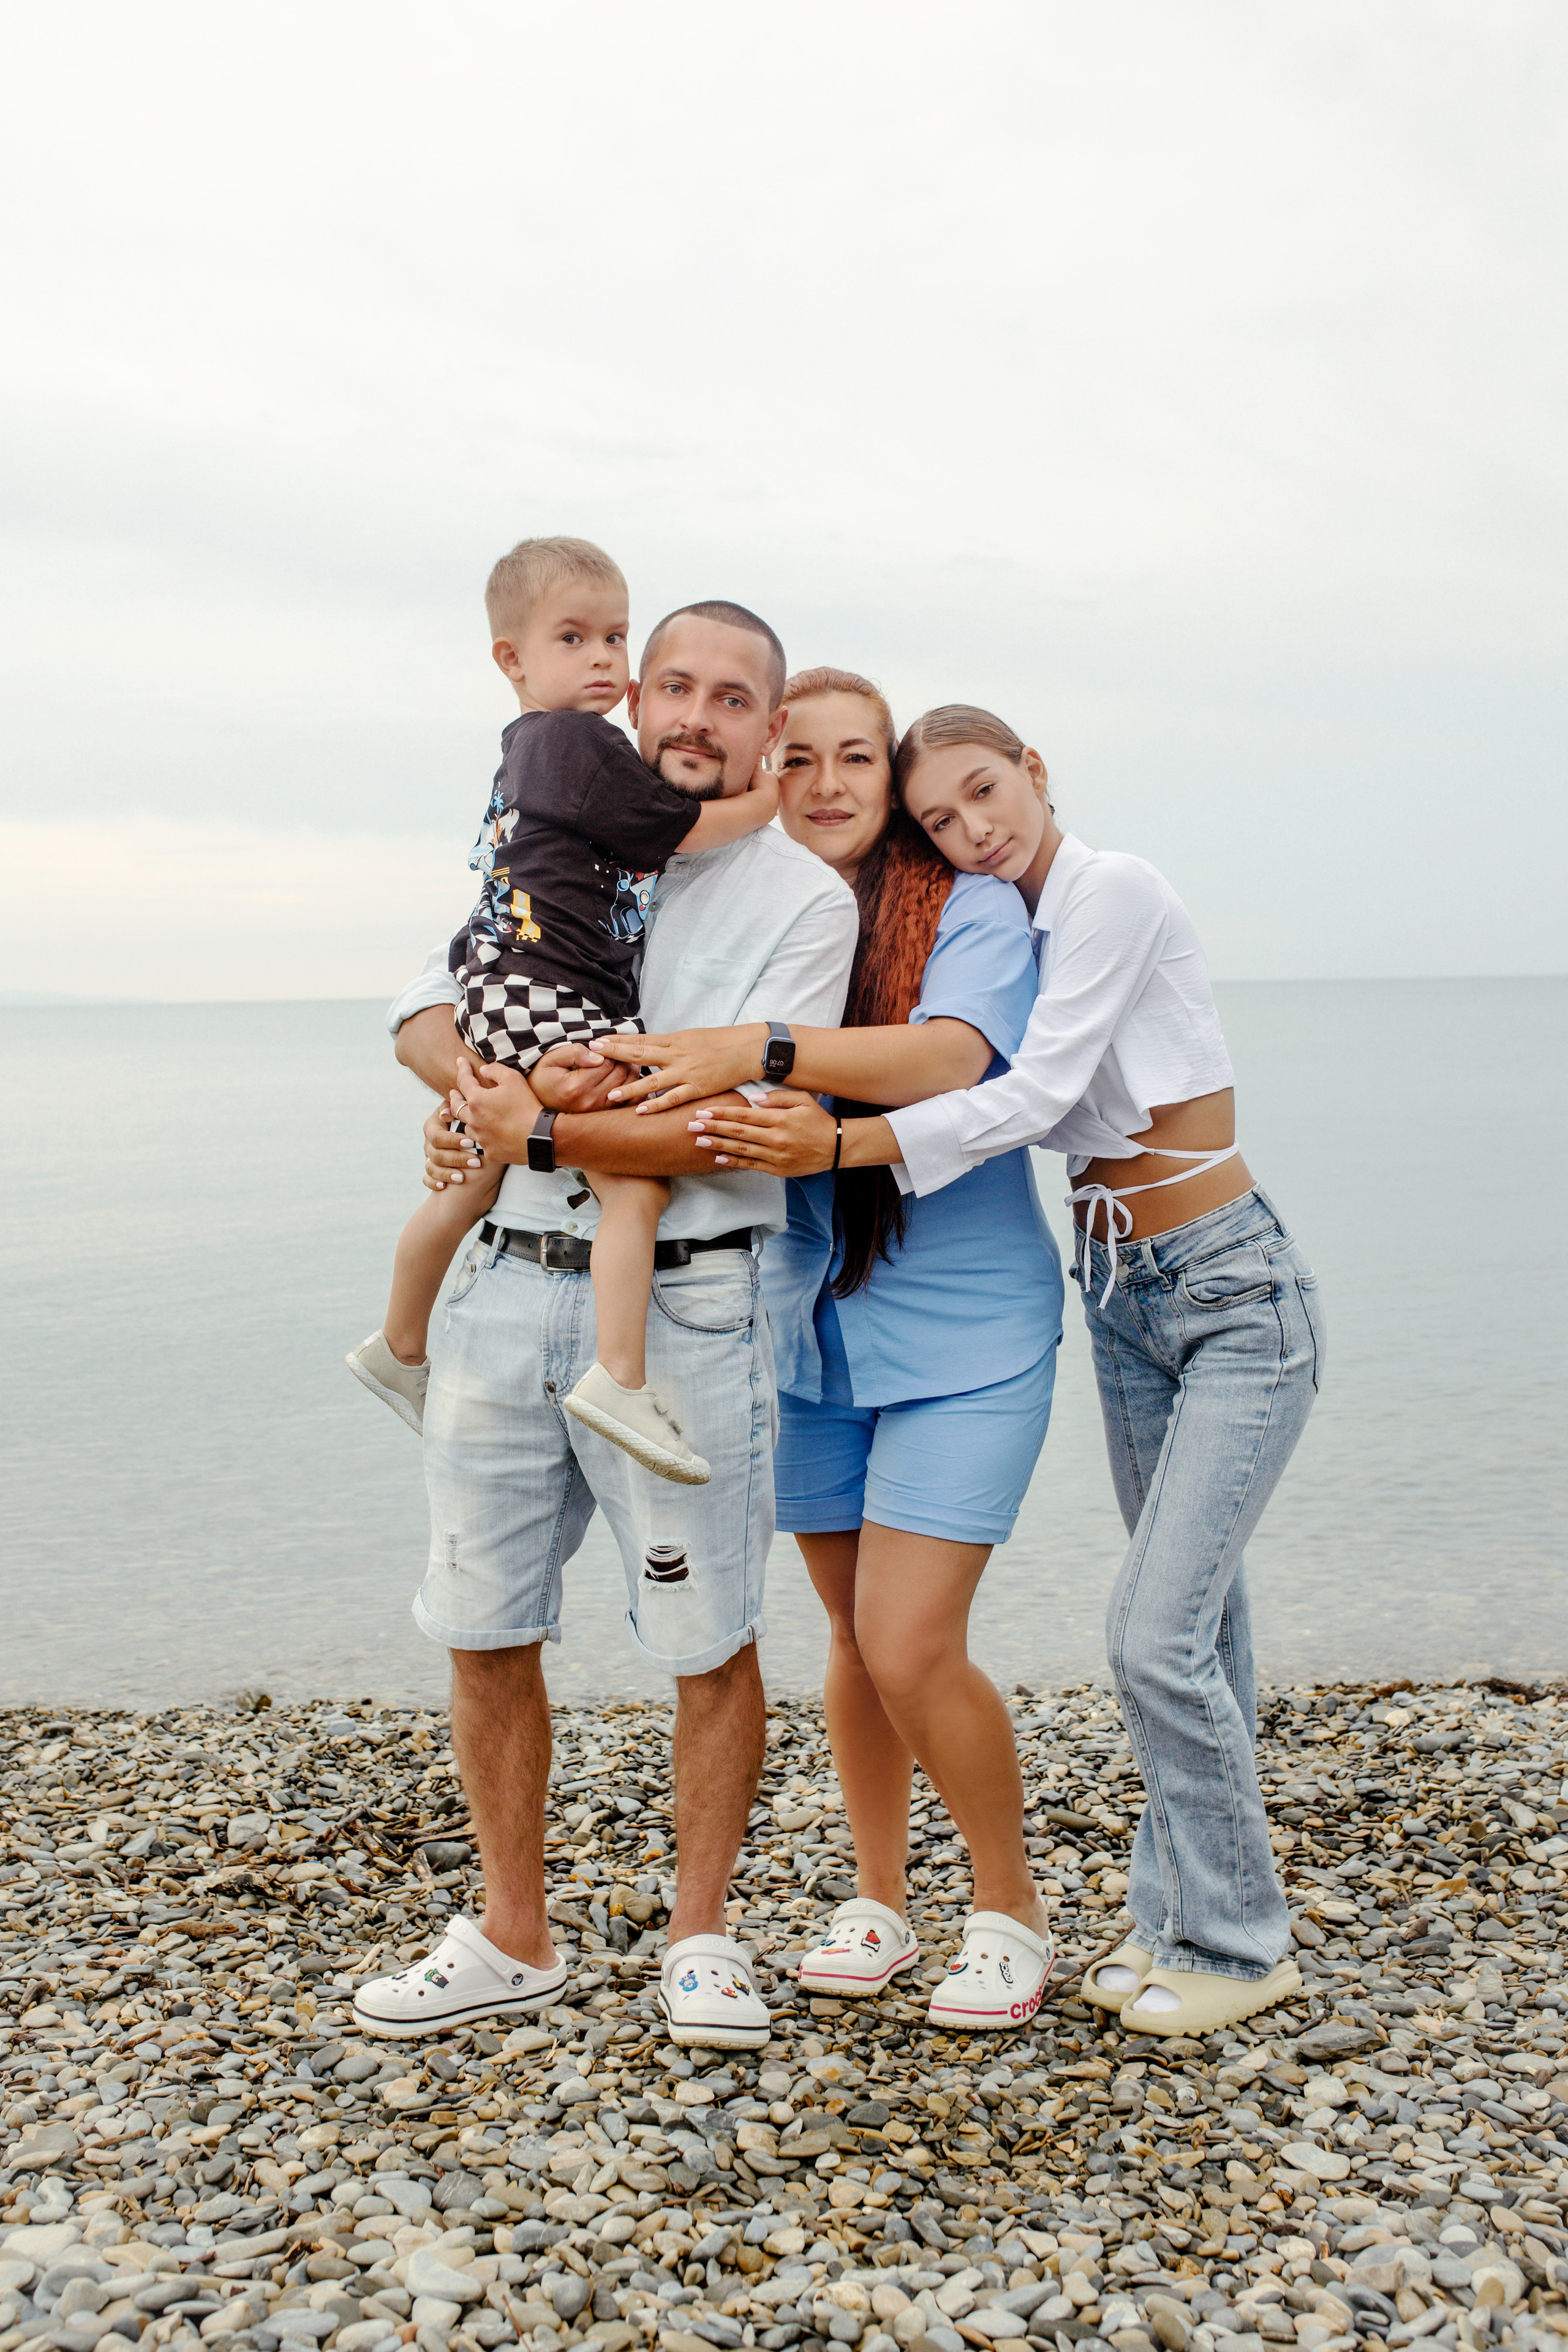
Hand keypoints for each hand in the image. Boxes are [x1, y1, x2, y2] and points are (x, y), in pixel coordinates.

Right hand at [423, 1098, 482, 1192]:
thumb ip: (456, 1108)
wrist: (466, 1131)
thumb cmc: (467, 1117)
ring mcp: (428, 1156)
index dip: (452, 1140)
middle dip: (456, 1159)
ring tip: (462, 1178)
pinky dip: (433, 1183)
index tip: (471, 1143)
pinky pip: (427, 1178)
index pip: (438, 1135)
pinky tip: (444, 1186)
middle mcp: (429, 1141)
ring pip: (431, 1167)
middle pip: (436, 1153)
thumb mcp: (462, 1109)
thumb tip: (446, 1114)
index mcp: (433, 1125)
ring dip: (446, 1173)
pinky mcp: (431, 1169)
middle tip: (476, 1163)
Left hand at [451, 1053, 542, 1162]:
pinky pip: (481, 1141)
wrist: (540, 1137)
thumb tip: (483, 1070)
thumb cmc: (527, 1106)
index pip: (463, 1081)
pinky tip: (488, 1132)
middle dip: (454, 1097)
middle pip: (456, 1107)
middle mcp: (474, 1120)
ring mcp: (481, 1138)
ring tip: (472, 1115)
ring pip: (467, 1126)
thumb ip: (494, 1070)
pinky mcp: (490, 1152)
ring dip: (468, 1118)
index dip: (462, 1069)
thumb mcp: (513, 1078)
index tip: (460, 1062)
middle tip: (453, 1092)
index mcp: (477, 1100)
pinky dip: (482, 1134)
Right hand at [530, 1040, 623, 1112]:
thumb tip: (599, 1055)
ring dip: (630, 1071)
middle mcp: (589, 1101)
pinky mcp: (602, 1116)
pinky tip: (629, 1078)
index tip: (606, 1044)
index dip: (610, 1049)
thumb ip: (575, 1052)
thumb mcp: (551, 1058)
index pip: (606, 1062)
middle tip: (619, 1049)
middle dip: (622, 1058)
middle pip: (619, 1074)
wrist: (538, 1106)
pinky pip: (627, 1102)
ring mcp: (597, 1111)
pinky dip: (632, 1089)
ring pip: (627, 1087)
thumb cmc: (544, 1078)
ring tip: (624, 1060)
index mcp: (576, 1087)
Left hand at [597, 1022, 766, 1110]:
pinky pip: (673, 1098)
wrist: (747, 1049)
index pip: (640, 1039)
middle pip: (640, 1054)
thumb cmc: (720, 1042)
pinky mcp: (698, 1087)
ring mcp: (686, 1071)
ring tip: (610, 1095)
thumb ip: (670, 1044)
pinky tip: (641, 1110)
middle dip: (614, 1054)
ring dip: (630, 1088)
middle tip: (592, 1054)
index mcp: (674, 1039)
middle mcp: (676, 1054)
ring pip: (652, 1080)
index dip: (617, 1041)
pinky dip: (656, 1104)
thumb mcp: (691, 1037)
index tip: (597, 1040)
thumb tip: (649, 1048)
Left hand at [687, 1089, 836, 1175]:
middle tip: (692, 1124)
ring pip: (741, 1149)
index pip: (744, 1115)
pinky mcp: (777, 1170)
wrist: (836, 1147)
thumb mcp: (803, 1100)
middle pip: (738, 1132)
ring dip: (718, 1144)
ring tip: (699, 1140)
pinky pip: (751, 1165)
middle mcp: (775, 1138)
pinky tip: (718, 1157)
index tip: (704, 1110)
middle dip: (713, 1127)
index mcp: (779, 1119)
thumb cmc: (818, 1121)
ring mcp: (776, 1156)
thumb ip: (778, 1097)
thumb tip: (753, 1099)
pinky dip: (733, 1162)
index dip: (722, 1113)